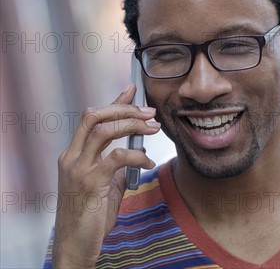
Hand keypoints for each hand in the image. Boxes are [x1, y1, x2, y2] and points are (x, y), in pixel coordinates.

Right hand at [51, 84, 160, 267]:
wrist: (76, 244)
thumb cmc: (90, 216)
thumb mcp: (103, 185)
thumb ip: (114, 166)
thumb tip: (135, 150)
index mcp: (73, 154)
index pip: (93, 118)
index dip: (114, 101)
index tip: (133, 89)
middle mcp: (72, 157)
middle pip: (95, 116)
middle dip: (125, 109)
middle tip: (150, 112)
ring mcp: (79, 169)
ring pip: (104, 130)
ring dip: (132, 124)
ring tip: (153, 128)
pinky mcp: (91, 183)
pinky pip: (117, 156)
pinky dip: (137, 154)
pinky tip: (148, 160)